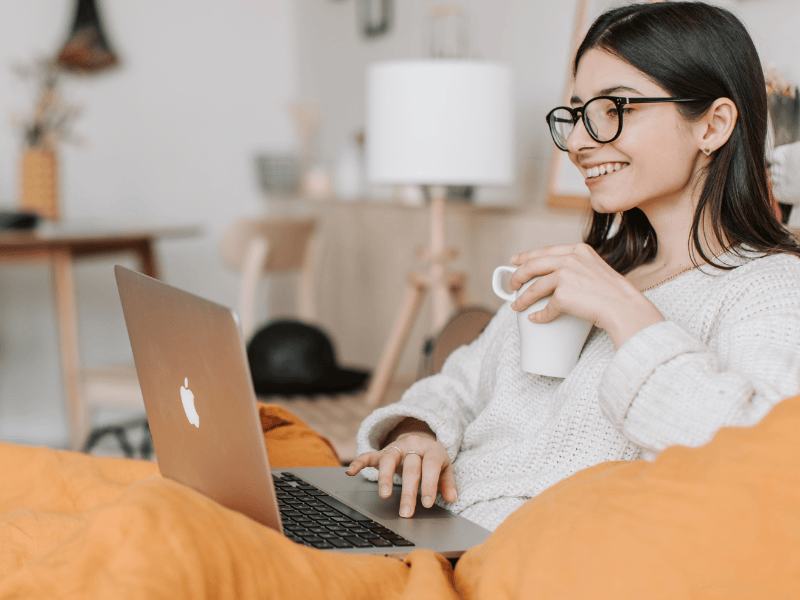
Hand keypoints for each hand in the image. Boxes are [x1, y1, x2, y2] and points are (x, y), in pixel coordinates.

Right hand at [346, 433, 457, 517]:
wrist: (420, 440)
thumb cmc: (433, 459)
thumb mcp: (445, 468)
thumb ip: (448, 483)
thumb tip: (452, 498)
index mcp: (432, 450)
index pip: (431, 466)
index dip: (429, 484)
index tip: (427, 504)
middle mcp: (413, 445)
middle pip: (410, 466)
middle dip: (409, 491)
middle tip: (406, 512)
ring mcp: (396, 447)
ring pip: (389, 458)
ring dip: (385, 477)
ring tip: (384, 495)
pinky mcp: (382, 451)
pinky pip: (369, 454)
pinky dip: (359, 462)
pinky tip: (351, 472)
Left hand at [508, 243, 663, 347]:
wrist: (625, 307)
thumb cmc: (614, 293)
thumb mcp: (596, 268)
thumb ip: (578, 267)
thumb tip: (556, 277)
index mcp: (578, 250)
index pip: (545, 250)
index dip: (526, 256)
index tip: (514, 261)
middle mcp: (570, 259)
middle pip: (533, 265)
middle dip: (517, 276)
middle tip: (511, 285)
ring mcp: (565, 275)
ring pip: (534, 287)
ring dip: (522, 298)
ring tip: (516, 306)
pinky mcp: (563, 294)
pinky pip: (546, 307)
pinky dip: (539, 315)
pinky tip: (535, 318)